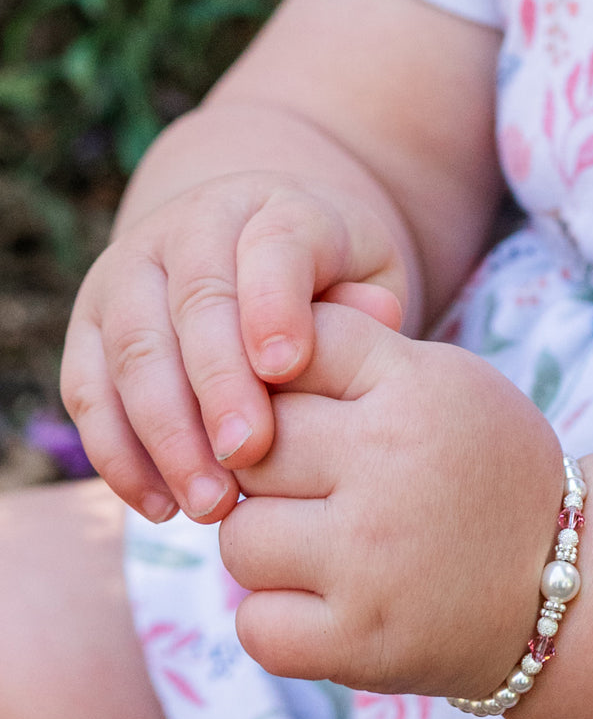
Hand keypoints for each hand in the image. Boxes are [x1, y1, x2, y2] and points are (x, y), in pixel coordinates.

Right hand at [61, 172, 405, 523]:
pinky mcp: (91, 327)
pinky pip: (88, 391)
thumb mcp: (365, 275)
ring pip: (133, 352)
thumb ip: (367, 301)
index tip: (286, 368)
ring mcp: (129, 275)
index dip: (273, 305)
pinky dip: (118, 455)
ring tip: (212, 504)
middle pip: (194, 306)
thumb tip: (377, 318)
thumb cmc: (328, 281)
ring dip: (166, 436)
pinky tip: (161, 507)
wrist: (253, 253)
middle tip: (248, 456)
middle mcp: (188, 230)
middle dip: (218, 387)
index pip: (271, 248)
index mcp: (270, 211)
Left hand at [219, 304, 564, 697]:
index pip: (290, 352)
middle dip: (270, 469)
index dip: (290, 385)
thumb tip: (259, 344)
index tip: (324, 417)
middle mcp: (389, 470)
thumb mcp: (448, 384)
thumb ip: (359, 347)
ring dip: (269, 548)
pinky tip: (325, 605)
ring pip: (238, 538)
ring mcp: (371, 562)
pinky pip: (255, 625)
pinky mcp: (361, 643)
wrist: (566, 586)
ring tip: (325, 550)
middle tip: (319, 490)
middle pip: (247, 448)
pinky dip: (279, 621)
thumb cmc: (487, 474)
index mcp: (413, 393)